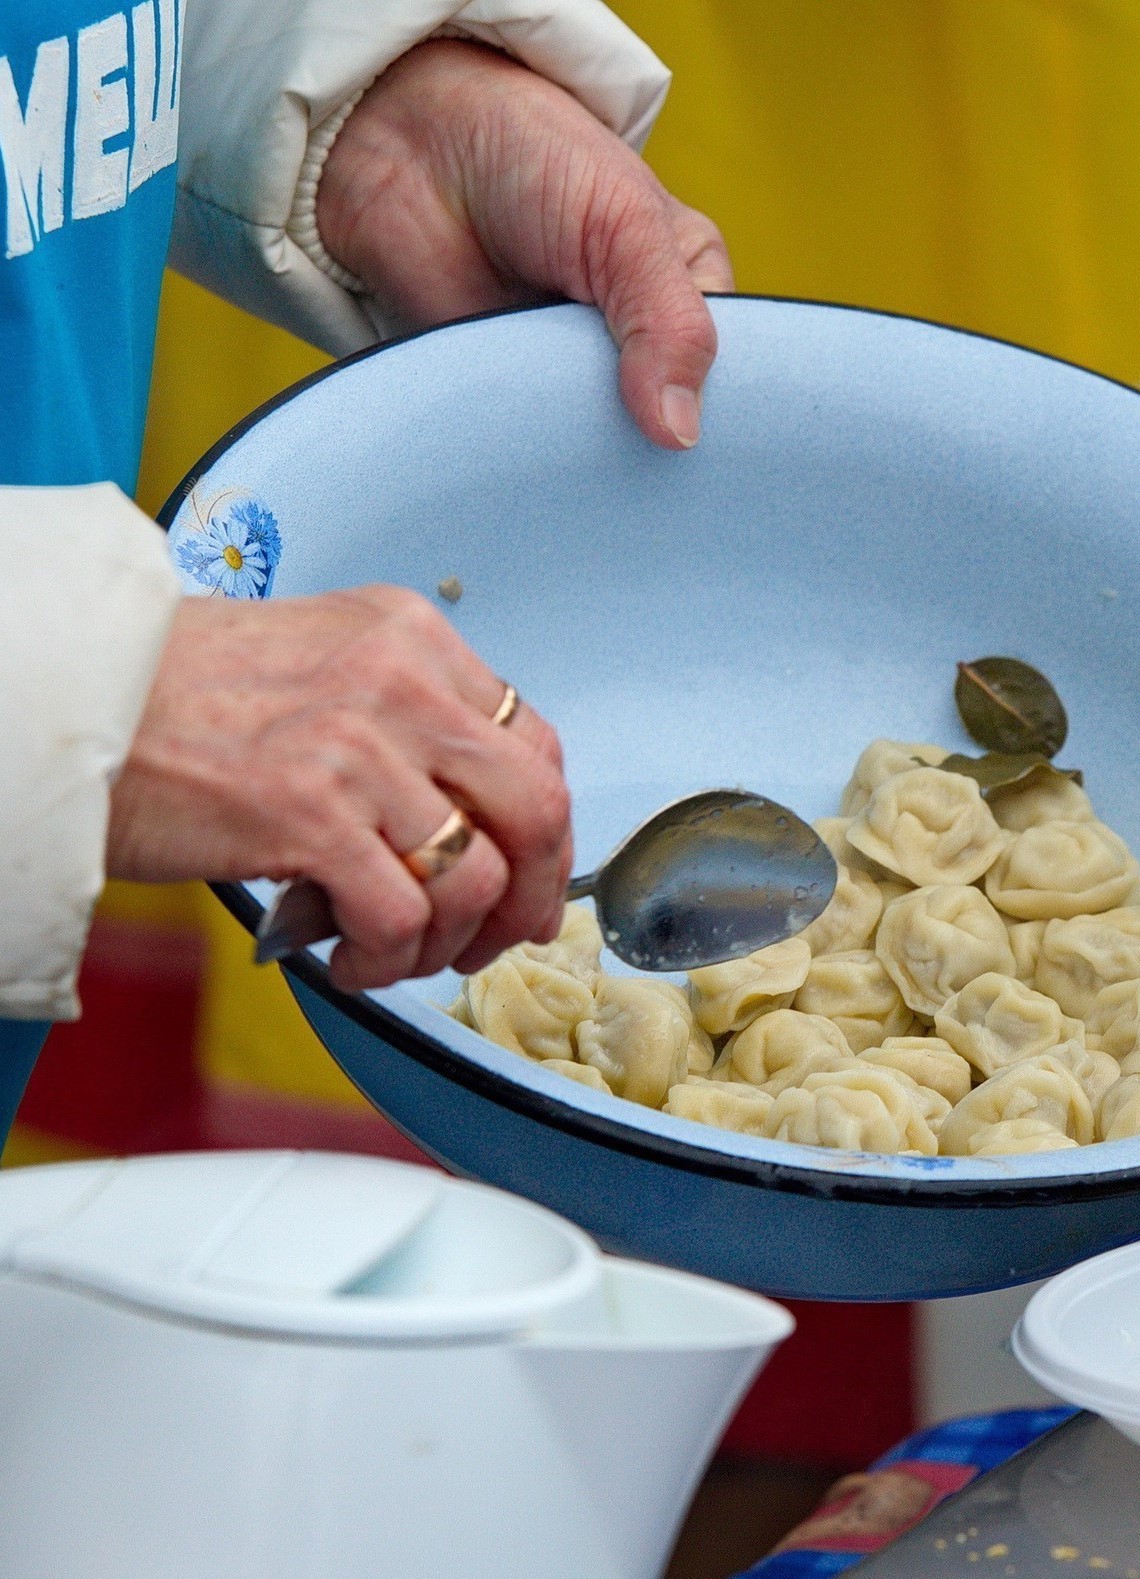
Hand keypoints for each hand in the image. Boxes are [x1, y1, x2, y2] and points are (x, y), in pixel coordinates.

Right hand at [108, 589, 574, 990]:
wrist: (63, 697)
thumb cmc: (172, 692)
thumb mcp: (318, 663)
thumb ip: (401, 718)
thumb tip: (468, 819)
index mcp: (411, 636)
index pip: (534, 742)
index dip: (543, 831)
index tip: (528, 878)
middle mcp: (401, 681)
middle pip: (537, 807)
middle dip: (532, 895)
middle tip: (493, 939)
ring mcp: (359, 746)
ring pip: (478, 876)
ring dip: (446, 941)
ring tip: (391, 952)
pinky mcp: (309, 813)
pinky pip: (403, 916)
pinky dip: (389, 959)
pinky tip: (349, 959)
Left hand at [314, 38, 730, 450]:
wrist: (402, 141)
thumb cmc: (533, 157)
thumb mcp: (628, 227)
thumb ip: (669, 325)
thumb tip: (680, 434)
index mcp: (691, 297)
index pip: (733, 380)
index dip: (727, 419)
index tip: (715, 456)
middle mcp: (638, 347)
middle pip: (668, 427)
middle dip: (655, 451)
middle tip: (646, 474)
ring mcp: (571, 377)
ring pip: (599, 448)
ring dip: (588, 459)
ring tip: (582, 467)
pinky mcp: (508, 399)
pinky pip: (531, 449)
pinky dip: (529, 459)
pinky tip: (534, 471)